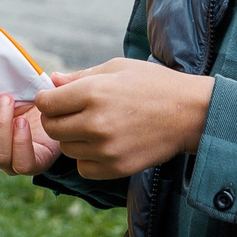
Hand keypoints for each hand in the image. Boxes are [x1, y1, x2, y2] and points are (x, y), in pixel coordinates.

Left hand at [33, 59, 214, 178]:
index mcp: (92, 93)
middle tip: (72, 114)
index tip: (57, 99)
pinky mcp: (117, 168)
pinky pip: (84, 168)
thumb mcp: (116, 67)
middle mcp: (96, 122)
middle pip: (52, 129)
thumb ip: (80, 76)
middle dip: (55, 120)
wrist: (190, 113)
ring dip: (73, 139)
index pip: (46, 104)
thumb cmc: (153, 84)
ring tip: (92, 127)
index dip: (47, 100)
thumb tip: (52, 82)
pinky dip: (87, 159)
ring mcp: (106, 149)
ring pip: (66, 149)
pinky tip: (101, 145)